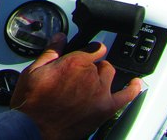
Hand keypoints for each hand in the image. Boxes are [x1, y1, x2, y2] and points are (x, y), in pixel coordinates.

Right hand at [9, 33, 141, 139]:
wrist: (33, 129)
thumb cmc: (32, 102)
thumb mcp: (33, 70)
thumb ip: (51, 52)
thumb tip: (61, 38)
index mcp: (75, 62)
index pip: (94, 48)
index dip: (89, 50)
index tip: (86, 53)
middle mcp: (91, 75)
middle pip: (101, 62)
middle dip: (92, 65)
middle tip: (80, 74)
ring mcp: (100, 92)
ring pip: (110, 74)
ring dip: (103, 75)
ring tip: (94, 80)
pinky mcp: (105, 109)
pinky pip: (126, 95)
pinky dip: (132, 88)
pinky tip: (134, 83)